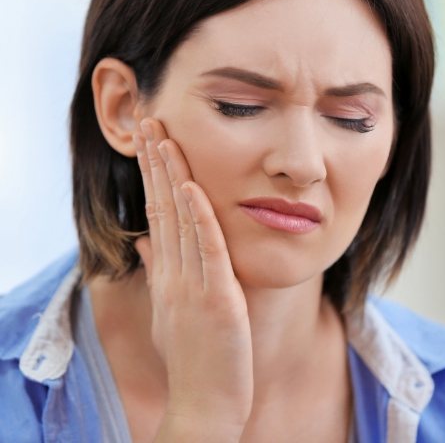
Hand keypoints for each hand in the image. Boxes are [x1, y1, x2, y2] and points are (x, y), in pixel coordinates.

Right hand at [133, 118, 252, 437]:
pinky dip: (200, 218)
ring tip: (165, 138)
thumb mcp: (169, 309)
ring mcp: (192, 285)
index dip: (152, 174)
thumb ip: (159, 270)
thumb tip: (144, 239)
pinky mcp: (217, 299)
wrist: (205, 405)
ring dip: (174, 177)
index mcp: (167, 273)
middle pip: (162, 206)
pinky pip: (207, 252)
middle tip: (150, 120)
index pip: (156, 212)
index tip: (150, 141)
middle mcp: (174, 273)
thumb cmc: (193, 356)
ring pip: (181, 221)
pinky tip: (194, 188)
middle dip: (155, 162)